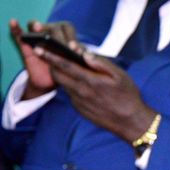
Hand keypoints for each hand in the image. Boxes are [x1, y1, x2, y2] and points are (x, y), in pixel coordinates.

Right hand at [9, 19, 77, 99]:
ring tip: (38, 27)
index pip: (67, 29)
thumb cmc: (65, 68)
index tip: (73, 48)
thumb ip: (77, 56)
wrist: (50, 80)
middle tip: (58, 44)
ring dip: (37, 26)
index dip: (71, 37)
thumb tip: (81, 53)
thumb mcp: (73, 63)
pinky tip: (13, 22)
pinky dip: (15, 28)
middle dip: (57, 36)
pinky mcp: (25, 44)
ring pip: (36, 27)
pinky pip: (19, 34)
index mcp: (65, 35)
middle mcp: (51, 33)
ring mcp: (37, 37)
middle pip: (53, 27)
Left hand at [36, 47, 156, 142]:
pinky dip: (71, 85)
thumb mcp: (120, 75)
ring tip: (67, 67)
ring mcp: (78, 102)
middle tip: (47, 54)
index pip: (65, 65)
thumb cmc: (127, 95)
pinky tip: (81, 83)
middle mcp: (80, 92)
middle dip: (50, 64)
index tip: (39, 48)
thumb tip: (84, 53)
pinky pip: (71, 94)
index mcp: (90, 81)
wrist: (130, 121)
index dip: (50, 56)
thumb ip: (101, 63)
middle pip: (57, 75)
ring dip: (61, 75)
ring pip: (64, 84)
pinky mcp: (79, 109)